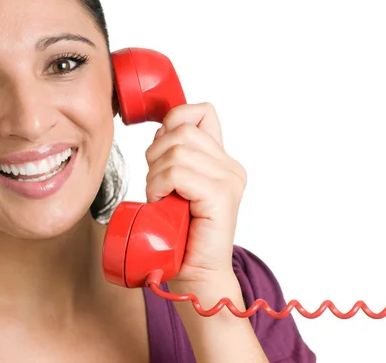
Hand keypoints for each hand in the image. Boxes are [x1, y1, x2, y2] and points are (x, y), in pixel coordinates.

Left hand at [145, 102, 247, 289]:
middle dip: (156, 152)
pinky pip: (178, 172)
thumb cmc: (180, 233)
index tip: (160, 150)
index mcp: (221, 160)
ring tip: (161, 197)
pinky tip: (162, 202)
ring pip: (176, 150)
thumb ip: (175, 157)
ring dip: (155, 174)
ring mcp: (229, 180)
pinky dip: (160, 185)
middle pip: (181, 129)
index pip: (200, 112)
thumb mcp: (175, 186)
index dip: (173, 121)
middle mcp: (230, 167)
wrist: (195, 274)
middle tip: (157, 183)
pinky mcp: (221, 195)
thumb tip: (160, 130)